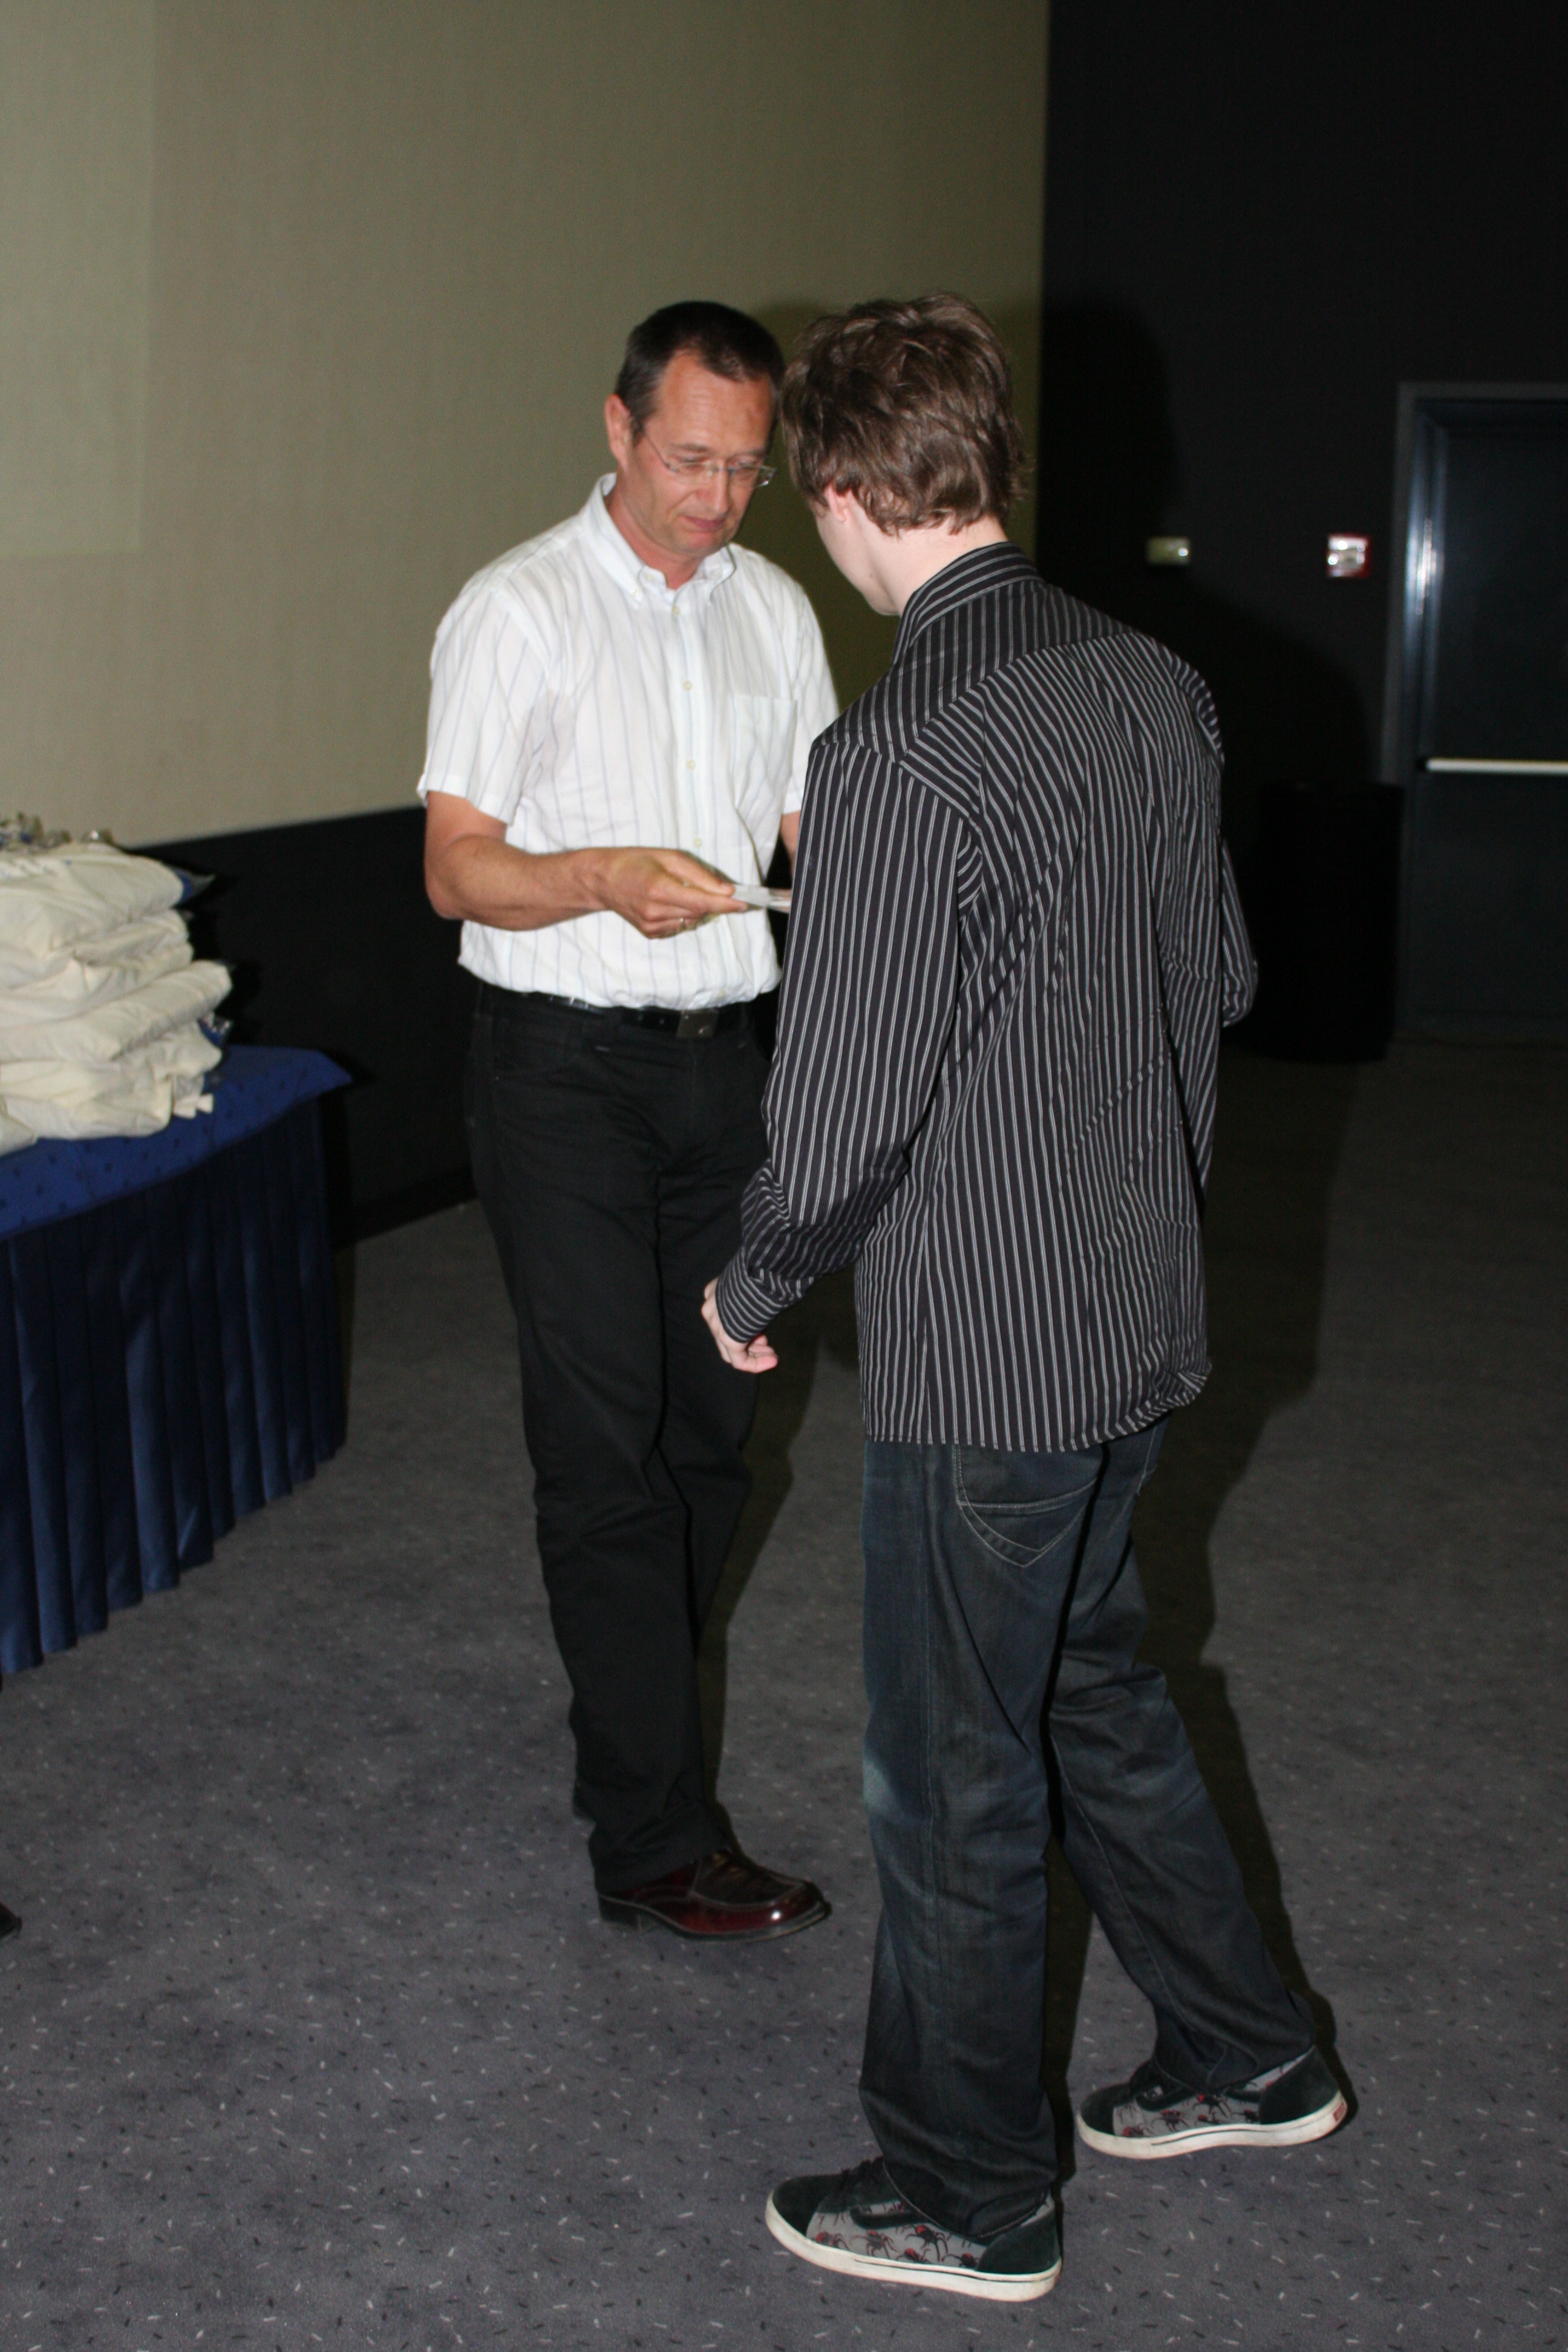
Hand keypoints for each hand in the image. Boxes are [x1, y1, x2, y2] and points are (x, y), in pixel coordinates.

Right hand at [592, 848, 748, 939]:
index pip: (702, 902)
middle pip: (700, 912)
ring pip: (692, 920)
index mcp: (659, 888)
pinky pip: (680, 925)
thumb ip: (698, 874)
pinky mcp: (651, 933)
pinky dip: (684, 914)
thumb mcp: (668, 857)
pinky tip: (670, 902)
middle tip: (720, 890)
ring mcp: (653, 926)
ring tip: (682, 890)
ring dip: (698, 908)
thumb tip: (726, 890)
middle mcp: (656, 911)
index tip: (744, 903)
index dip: (726, 904)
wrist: (603, 881)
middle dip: (715, 903)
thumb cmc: (635, 862)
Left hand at [702, 1279, 777, 1372]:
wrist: (757, 1273)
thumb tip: (762, 1306)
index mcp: (714, 1293)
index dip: (744, 1327)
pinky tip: (772, 1361)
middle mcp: (710, 1310)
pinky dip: (755, 1363)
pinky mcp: (727, 1338)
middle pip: (726, 1335)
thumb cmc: (759, 1272)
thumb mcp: (750, 1282)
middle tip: (768, 1347)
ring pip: (732, 1349)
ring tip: (772, 1357)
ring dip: (755, 1354)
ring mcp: (716, 1325)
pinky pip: (739, 1359)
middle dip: (750, 1343)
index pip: (724, 1319)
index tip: (762, 1334)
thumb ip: (750, 1297)